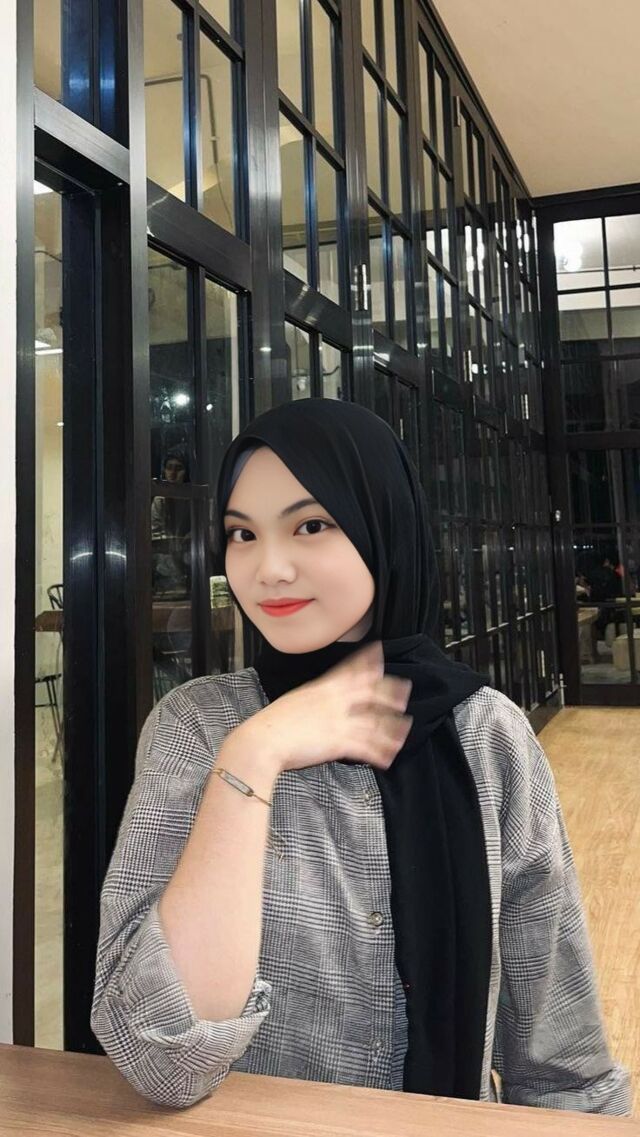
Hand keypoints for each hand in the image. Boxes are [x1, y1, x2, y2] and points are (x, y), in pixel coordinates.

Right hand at [229, 642, 411, 775]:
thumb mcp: (294, 700)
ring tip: (405, 730)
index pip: (350, 669)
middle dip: (389, 691)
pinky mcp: (338, 742)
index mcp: (322, 688)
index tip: (379, 651)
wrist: (262, 740)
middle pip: (370, 692)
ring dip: (392, 728)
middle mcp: (334, 701)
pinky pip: (366, 748)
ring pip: (374, 722)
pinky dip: (380, 754)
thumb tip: (320, 701)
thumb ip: (312, 698)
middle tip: (405, 691)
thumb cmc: (272, 723)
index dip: (367, 660)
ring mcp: (338, 721)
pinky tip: (388, 758)